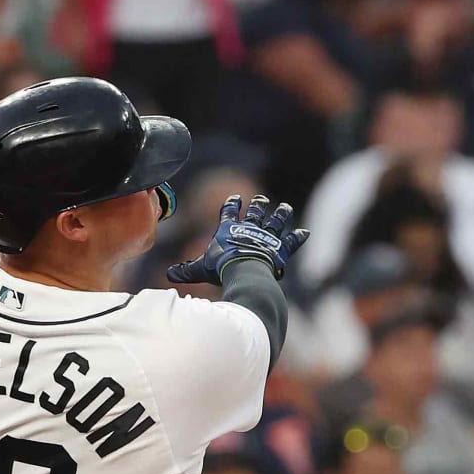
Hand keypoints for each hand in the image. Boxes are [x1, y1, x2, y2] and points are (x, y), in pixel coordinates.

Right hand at [167, 194, 309, 285]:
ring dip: (280, 215)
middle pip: (255, 213)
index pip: (229, 212)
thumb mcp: (200, 269)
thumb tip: (169, 275)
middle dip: (258, 205)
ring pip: (275, 222)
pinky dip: (297, 238)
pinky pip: (291, 242)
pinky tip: (304, 233)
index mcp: (229, 229)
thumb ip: (185, 271)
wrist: (244, 271)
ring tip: (284, 208)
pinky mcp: (280, 249)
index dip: (232, 205)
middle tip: (260, 200)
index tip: (235, 198)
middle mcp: (249, 229)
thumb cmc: (221, 268)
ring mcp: (267, 237)